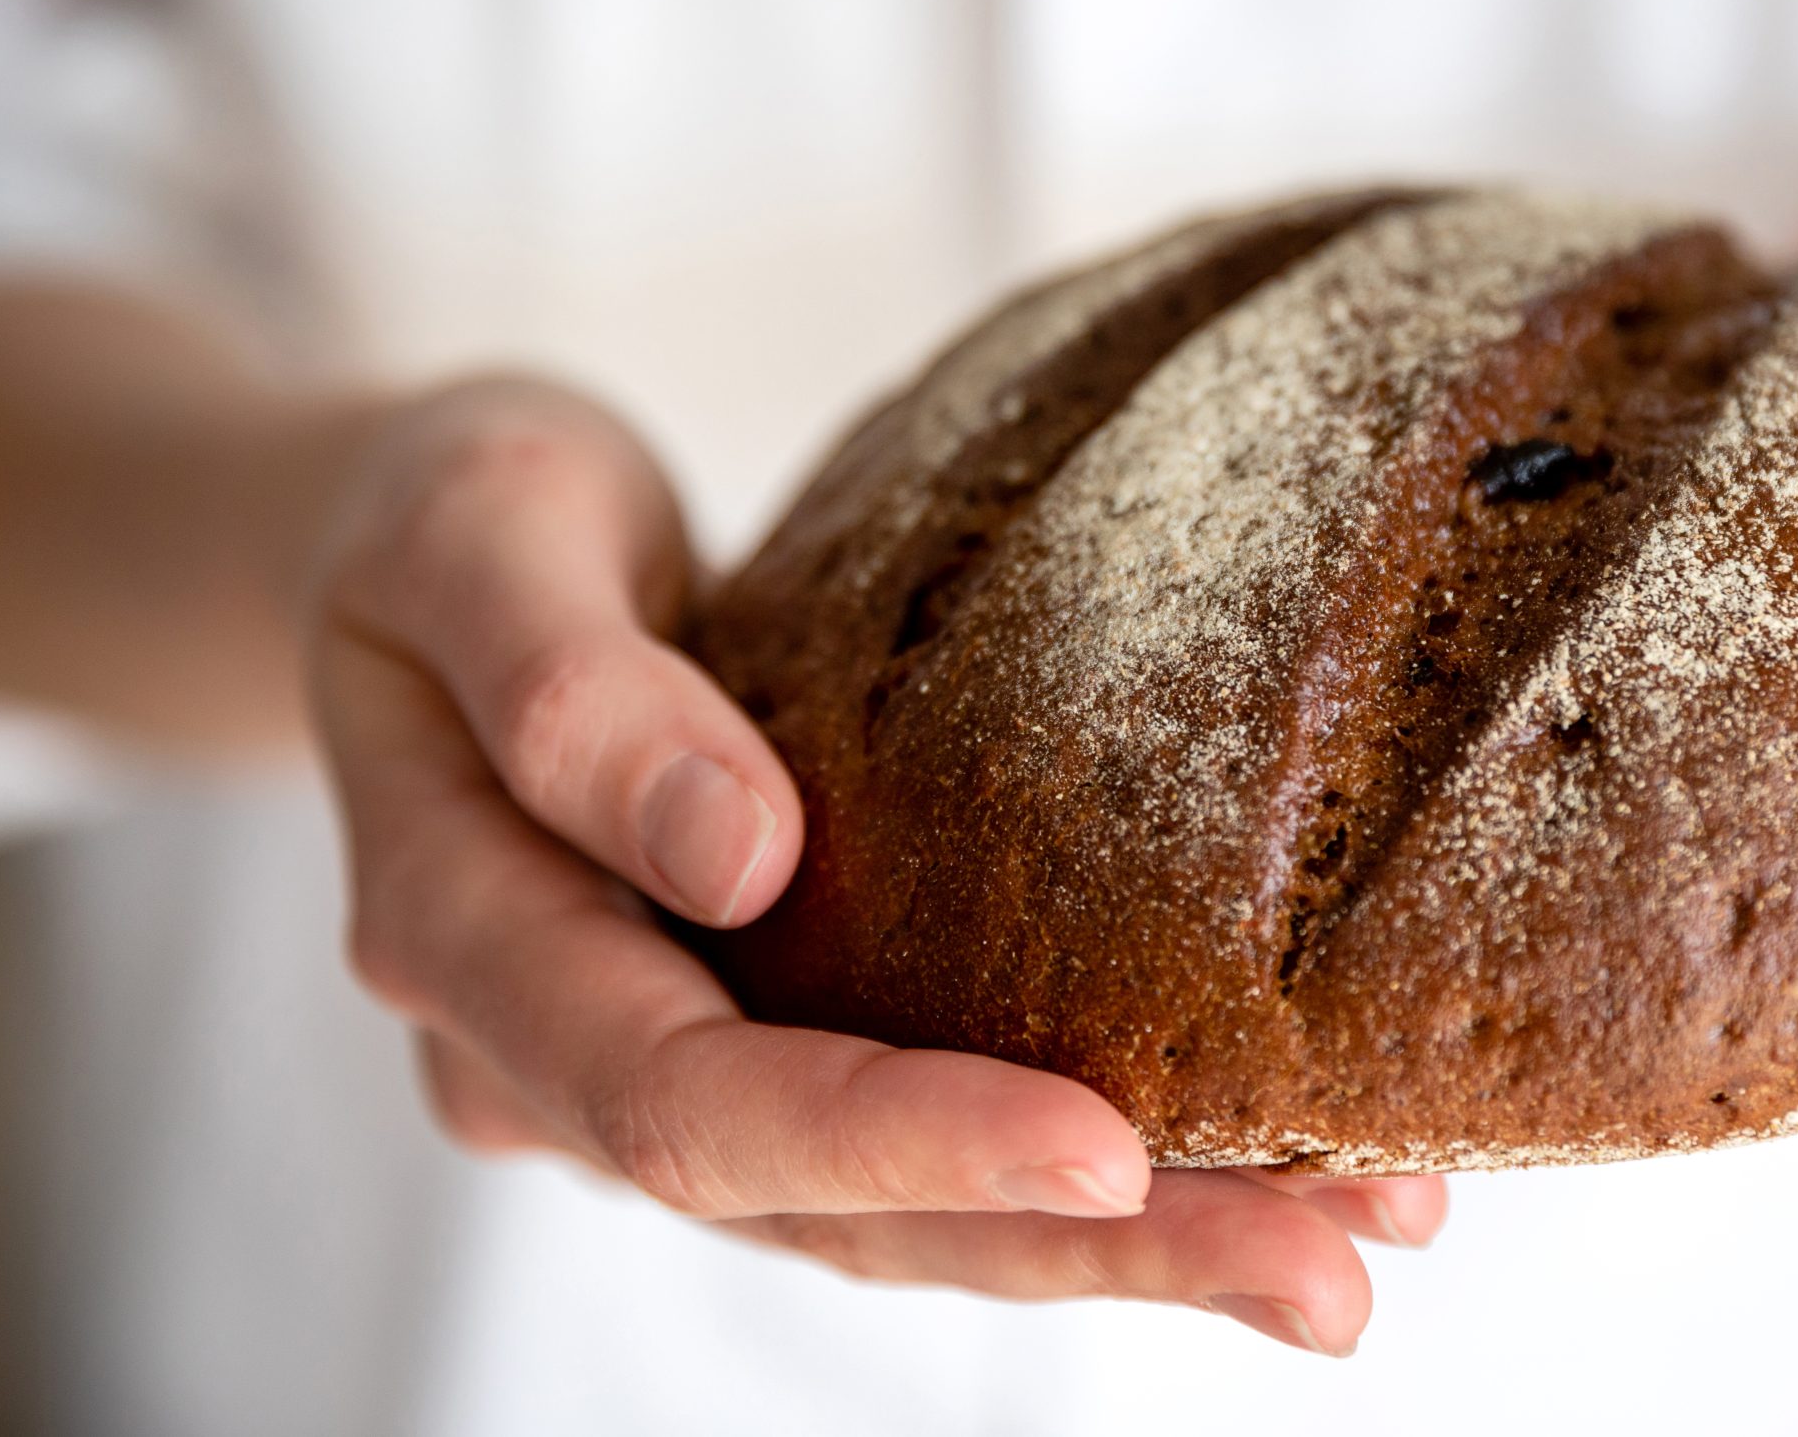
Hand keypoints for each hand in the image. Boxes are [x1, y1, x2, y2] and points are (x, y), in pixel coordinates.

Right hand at [303, 376, 1442, 1354]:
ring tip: (1351, 1247)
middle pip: (833, 1211)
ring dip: (1131, 1246)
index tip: (1110, 1145)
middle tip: (1328, 1275)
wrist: (446, 560)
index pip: (688, 1103)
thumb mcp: (474, 534)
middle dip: (1085, 1249)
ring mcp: (681, 1063)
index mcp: (474, 947)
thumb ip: (567, 690)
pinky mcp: (781, 1030)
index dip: (900, 1137)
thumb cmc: (457, 522)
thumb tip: (733, 852)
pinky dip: (1097, 1168)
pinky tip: (1272, 1163)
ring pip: (903, 1213)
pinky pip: (930, 1134)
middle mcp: (572, 1060)